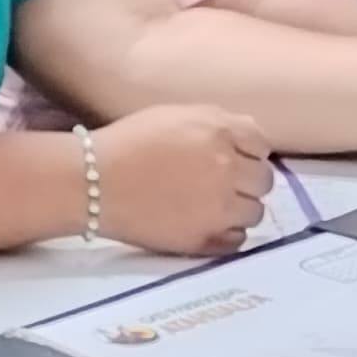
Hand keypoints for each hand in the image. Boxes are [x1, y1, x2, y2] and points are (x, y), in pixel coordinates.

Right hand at [86, 102, 276, 252]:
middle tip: (221, 184)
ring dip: (240, 209)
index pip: (262, 145)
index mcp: (220, 132)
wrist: (92, 181)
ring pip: (255, 213)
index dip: (247, 152)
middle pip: (264, 181)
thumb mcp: (176, 114)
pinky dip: (228, 234)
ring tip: (211, 206)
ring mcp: (218, 208)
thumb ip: (217, 123)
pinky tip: (208, 226)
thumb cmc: (128, 142)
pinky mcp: (203, 239)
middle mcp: (227, 169)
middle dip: (246, 181)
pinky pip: (237, 241)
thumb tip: (248, 142)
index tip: (232, 158)